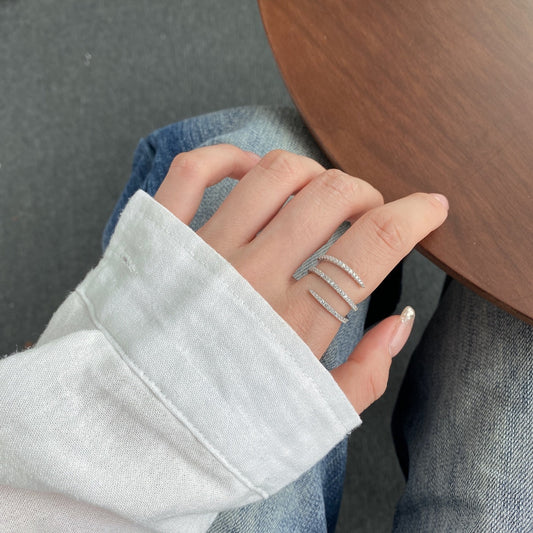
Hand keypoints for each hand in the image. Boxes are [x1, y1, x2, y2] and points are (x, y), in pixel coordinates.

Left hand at [155, 145, 448, 412]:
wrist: (127, 436)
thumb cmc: (220, 432)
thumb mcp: (306, 421)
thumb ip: (364, 374)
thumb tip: (400, 322)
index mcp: (294, 325)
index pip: (374, 245)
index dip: (415, 215)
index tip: (430, 207)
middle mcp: (250, 280)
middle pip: (330, 196)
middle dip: (365, 193)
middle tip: (367, 210)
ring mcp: (200, 254)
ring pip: (273, 174)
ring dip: (310, 173)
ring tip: (315, 193)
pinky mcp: (156, 243)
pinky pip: (193, 172)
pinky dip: (229, 156)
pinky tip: (251, 170)